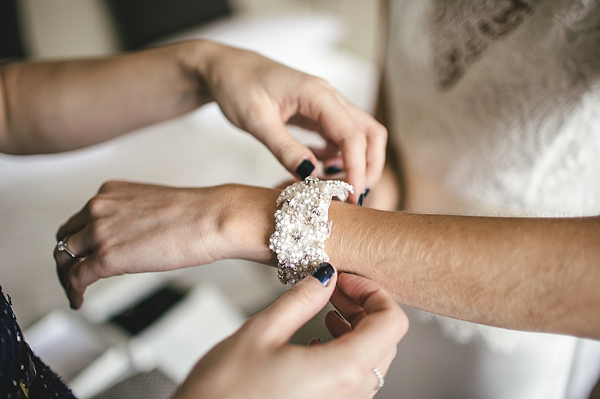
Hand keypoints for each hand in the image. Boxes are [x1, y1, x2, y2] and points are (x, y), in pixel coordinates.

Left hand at [54, 181, 274, 308]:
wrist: (212, 218)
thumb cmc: (196, 214)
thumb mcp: (154, 205)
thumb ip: (133, 217)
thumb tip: (132, 239)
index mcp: (111, 192)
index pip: (80, 218)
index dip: (79, 240)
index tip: (83, 253)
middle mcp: (99, 207)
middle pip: (67, 237)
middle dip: (68, 258)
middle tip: (75, 274)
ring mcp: (101, 231)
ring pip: (65, 258)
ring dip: (67, 277)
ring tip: (77, 291)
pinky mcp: (107, 256)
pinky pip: (76, 278)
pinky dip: (73, 292)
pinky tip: (79, 301)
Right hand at [174, 264, 407, 398]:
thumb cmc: (225, 393)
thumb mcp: (262, 332)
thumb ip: (302, 299)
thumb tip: (326, 275)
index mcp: (342, 370)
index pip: (393, 322)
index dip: (373, 292)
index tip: (345, 280)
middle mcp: (351, 394)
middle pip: (386, 339)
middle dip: (364, 306)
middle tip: (333, 288)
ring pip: (373, 359)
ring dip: (356, 327)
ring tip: (325, 309)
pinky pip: (354, 378)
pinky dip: (346, 350)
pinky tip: (316, 338)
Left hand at [198, 42, 386, 203]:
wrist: (225, 69)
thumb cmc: (237, 86)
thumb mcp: (256, 121)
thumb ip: (285, 148)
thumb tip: (312, 175)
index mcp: (317, 95)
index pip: (353, 136)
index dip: (357, 169)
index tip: (351, 198)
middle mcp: (329, 98)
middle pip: (370, 134)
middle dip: (368, 167)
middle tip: (352, 196)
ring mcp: (325, 106)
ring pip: (359, 136)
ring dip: (355, 164)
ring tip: (331, 187)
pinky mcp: (318, 115)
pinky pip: (340, 139)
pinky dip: (337, 158)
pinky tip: (318, 170)